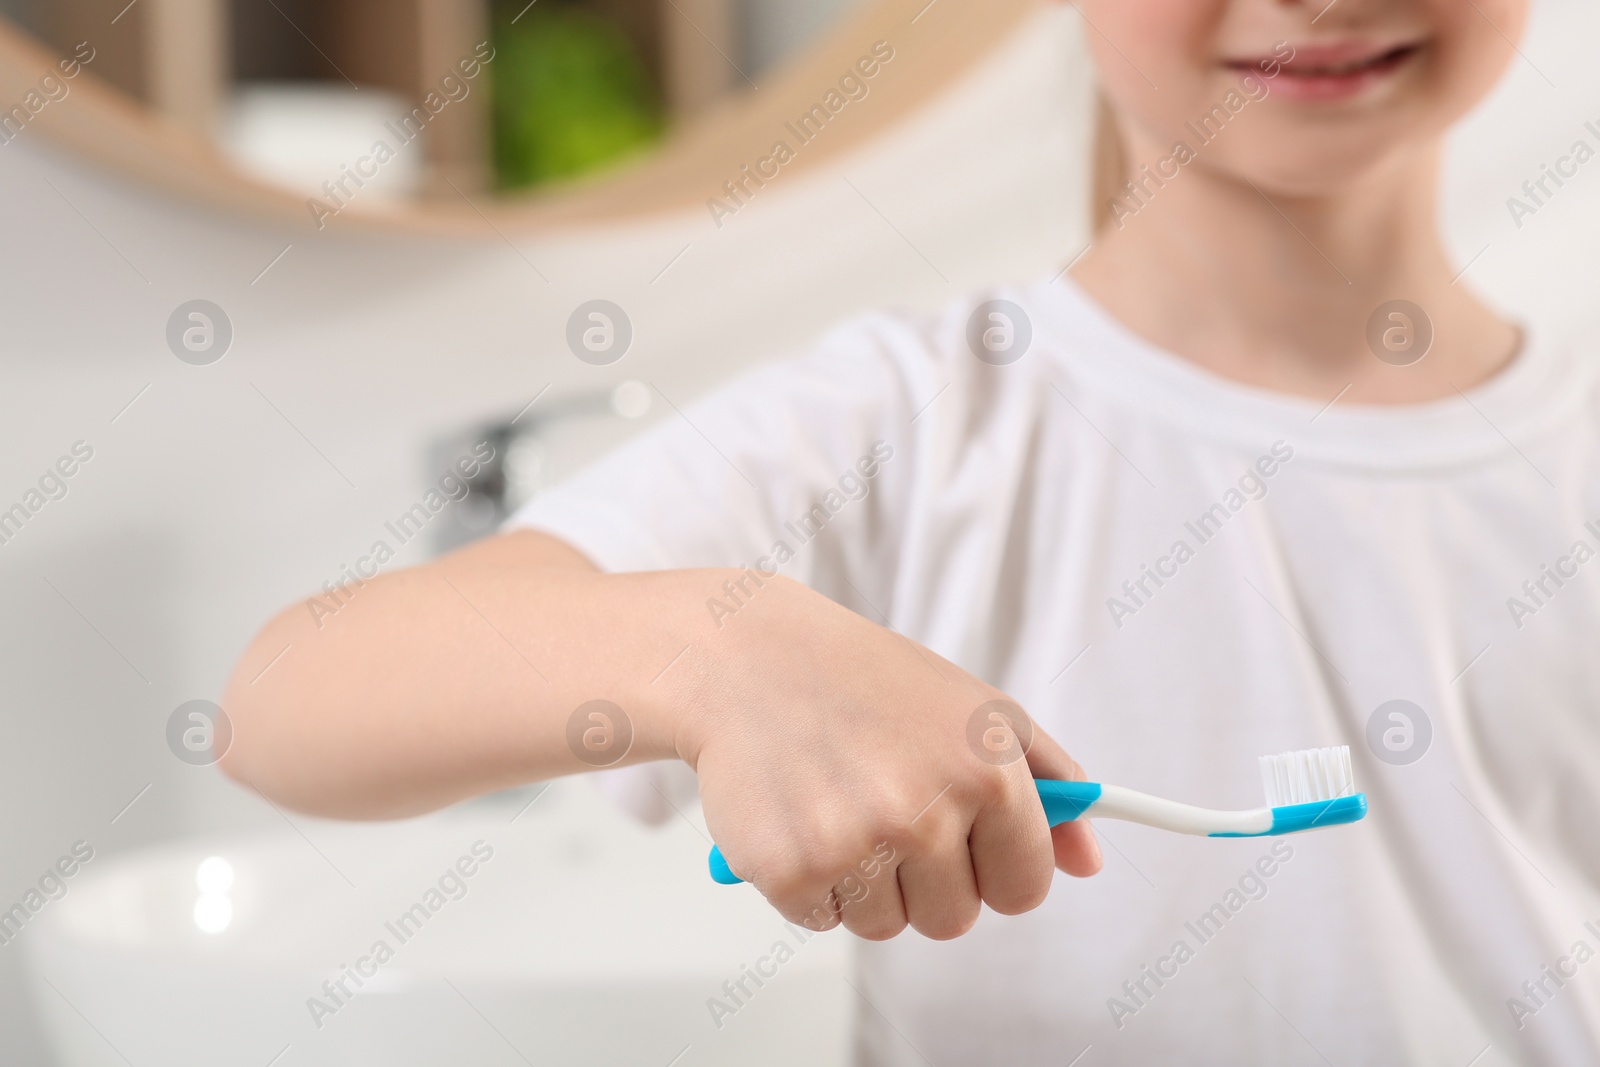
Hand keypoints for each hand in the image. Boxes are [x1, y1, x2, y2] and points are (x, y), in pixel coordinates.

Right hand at [670, 576, 1101, 939]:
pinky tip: (799, 816)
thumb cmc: (866, 682)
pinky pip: (823, 922)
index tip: (965, 845)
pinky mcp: (790, 871)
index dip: (993, 870)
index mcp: (986, 770)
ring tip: (838, 804)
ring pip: (886, 926)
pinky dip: (808, 884)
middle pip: (955, 920)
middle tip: (886, 810)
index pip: (1024, 888)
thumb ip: (1047, 783)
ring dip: (864, 883)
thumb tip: (1088, 863)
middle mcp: (925, 810)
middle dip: (924, 881)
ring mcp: (855, 844)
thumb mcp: (974, 709)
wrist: (747, 658)